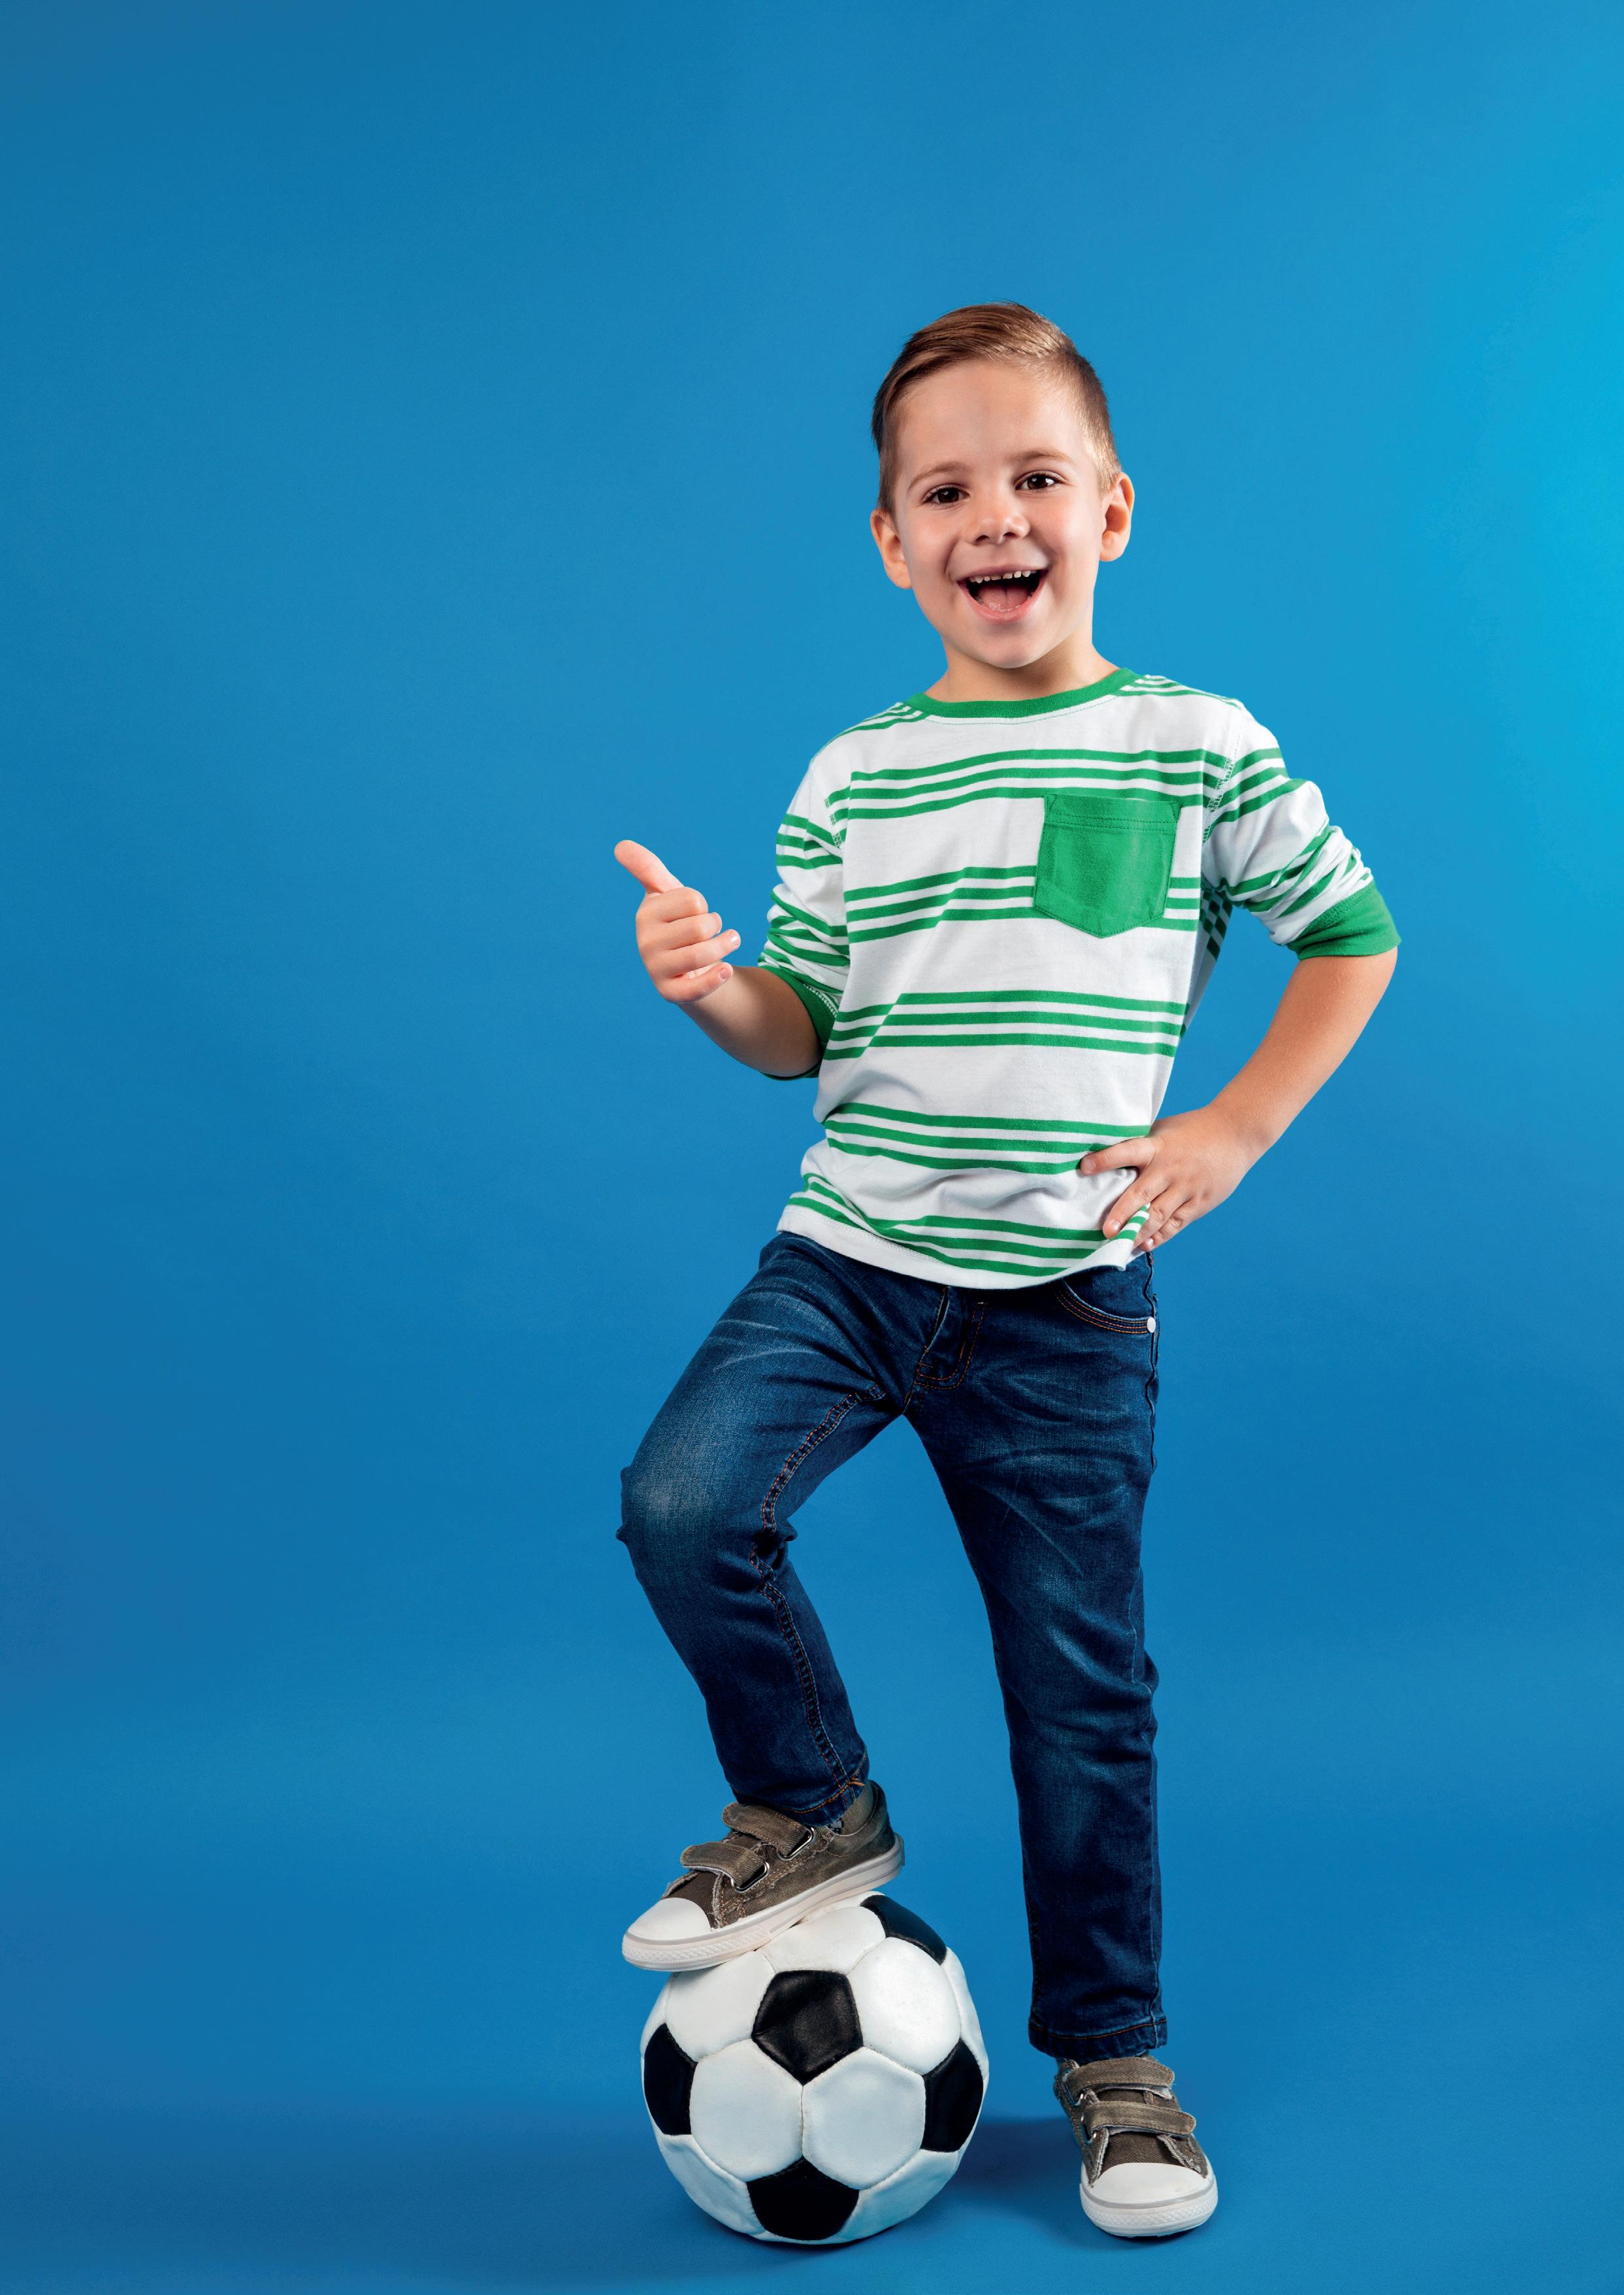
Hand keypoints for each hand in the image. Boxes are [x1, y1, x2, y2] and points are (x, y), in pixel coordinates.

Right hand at [614, 840, 740, 1004]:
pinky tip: (727, 970)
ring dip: (725, 946)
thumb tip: (620, 845)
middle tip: (710, 932)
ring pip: (703, 953)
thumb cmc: (678, 924)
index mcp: (646, 914)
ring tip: (729, 943)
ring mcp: (655, 969)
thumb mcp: (666, 893)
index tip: (695, 912)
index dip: (702, 905)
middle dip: (715, 926)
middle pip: (701, 926)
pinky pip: (696, 988)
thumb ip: (648, 868)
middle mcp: (645, 942)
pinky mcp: (669, 993)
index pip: (693, 900)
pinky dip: (716, 978)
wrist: (687, 966)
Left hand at [1080, 1105, 1263, 1252]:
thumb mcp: (1164, 1131)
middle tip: (1106, 1231)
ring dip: (1138, 1232)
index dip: (1106, 1159)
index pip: (1128, 1151)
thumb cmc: (1192, 1130)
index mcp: (1158, 1146)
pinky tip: (1144, 1245)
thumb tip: (1108, 1161)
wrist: (1236, 1134)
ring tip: (1120, 1245)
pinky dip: (1159, 1236)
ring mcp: (1187, 1188)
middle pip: (1143, 1193)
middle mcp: (1171, 1169)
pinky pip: (1176, 1224)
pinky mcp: (1199, 1203)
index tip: (1084, 1167)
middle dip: (1123, 1213)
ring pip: (1159, 1215)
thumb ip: (1141, 1147)